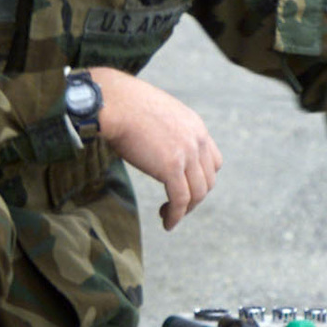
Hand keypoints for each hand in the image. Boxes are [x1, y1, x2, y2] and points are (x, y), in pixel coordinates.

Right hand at [88, 67, 221, 230]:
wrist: (114, 103)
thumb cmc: (125, 106)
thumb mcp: (157, 114)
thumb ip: (166, 131)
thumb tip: (156, 144)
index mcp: (195, 126)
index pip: (213, 161)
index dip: (202, 178)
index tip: (185, 187)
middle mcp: (197, 140)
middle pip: (208, 180)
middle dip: (194, 197)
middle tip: (175, 205)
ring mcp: (186, 153)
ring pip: (197, 193)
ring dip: (185, 210)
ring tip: (168, 216)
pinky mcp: (171, 167)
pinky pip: (180, 200)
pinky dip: (176, 216)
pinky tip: (167, 223)